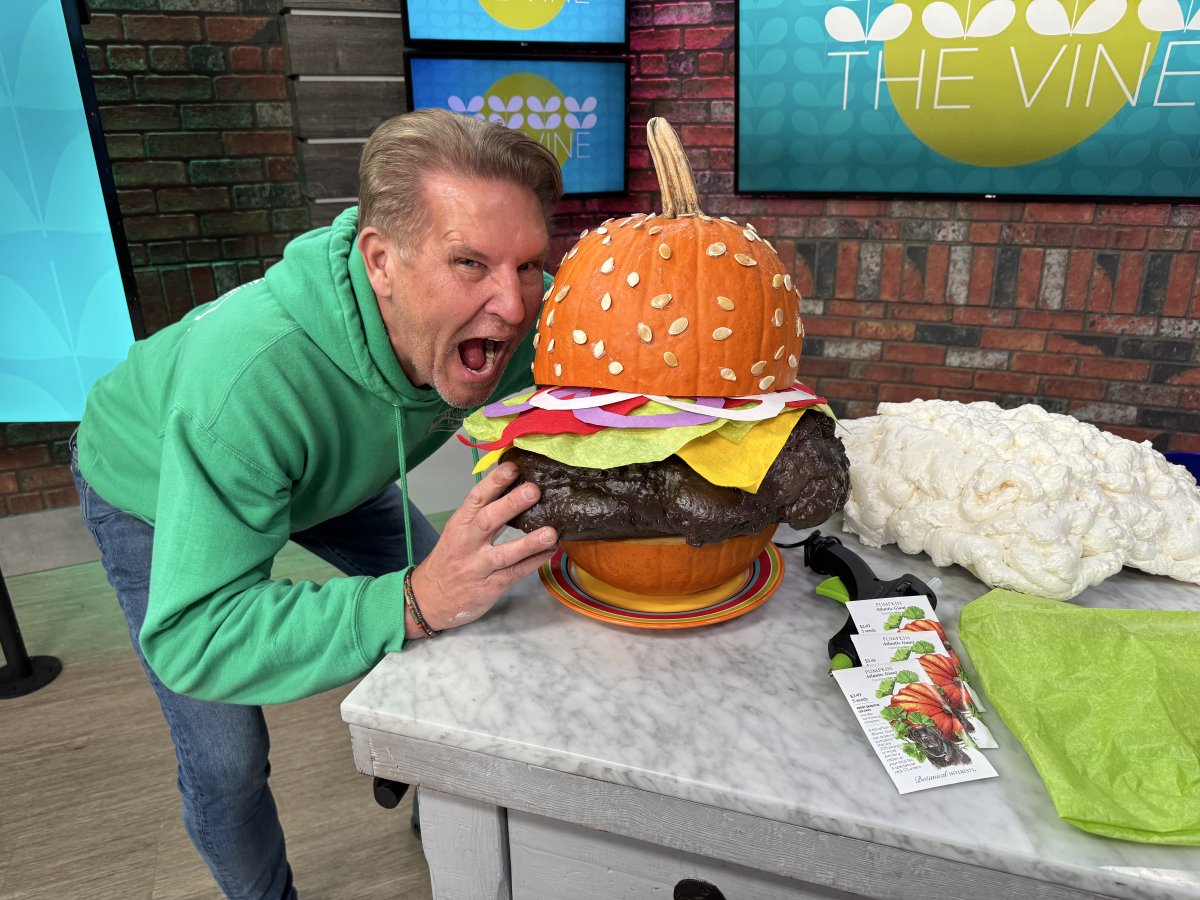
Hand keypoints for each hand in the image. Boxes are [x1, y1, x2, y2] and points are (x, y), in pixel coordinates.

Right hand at [406, 462, 556, 636]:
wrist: (429, 599)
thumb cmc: (450, 559)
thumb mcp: (458, 532)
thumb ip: (481, 513)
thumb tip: (514, 487)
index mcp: (460, 524)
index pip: (476, 498)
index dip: (494, 482)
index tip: (512, 467)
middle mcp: (467, 544)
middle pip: (488, 521)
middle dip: (511, 505)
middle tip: (534, 491)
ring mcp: (477, 567)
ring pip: (504, 554)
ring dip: (529, 543)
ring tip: (551, 532)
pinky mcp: (489, 587)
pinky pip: (514, 574)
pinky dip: (533, 563)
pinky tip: (549, 553)